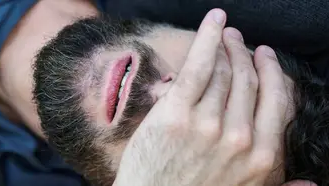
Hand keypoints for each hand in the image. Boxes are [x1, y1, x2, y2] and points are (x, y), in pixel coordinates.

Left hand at [113, 9, 294, 184]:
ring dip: (225, 48)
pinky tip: (213, 22)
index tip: (265, 57)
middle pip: (248, 82)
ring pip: (222, 74)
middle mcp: (240, 137)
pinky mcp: (175, 115)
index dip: (271, 72)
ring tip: (223, 36)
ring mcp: (207, 124)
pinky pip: (197, 68)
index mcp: (263, 157)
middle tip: (237, 40)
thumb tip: (312, 184)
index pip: (275, 100)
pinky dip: (207, 40)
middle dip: (244, 55)